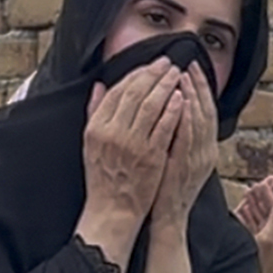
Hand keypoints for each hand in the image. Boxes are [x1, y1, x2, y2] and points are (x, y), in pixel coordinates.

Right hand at [78, 63, 181, 267]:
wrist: (112, 209)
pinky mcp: (151, 156)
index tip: (150, 66)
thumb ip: (95, 112)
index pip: (117, 91)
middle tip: (168, 62)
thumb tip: (101, 86)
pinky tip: (181, 97)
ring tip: (177, 74)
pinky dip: (173, 109)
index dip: (135, 75)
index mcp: (96, 127)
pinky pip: (164, 126)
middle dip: (153, 74)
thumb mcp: (90, 143)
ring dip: (166, 86)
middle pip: (134, 93)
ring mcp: (132, 144)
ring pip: (151, 106)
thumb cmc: (103, 177)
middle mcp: (112, 133)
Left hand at [149, 62, 220, 232]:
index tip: (190, 67)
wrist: (168, 218)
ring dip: (192, 95)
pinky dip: (186, 117)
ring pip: (199, 120)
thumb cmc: (166, 188)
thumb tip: (171, 110)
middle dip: (197, 85)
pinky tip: (180, 101)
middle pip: (206, 110)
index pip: (205, 110)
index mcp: (204, 148)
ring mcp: (198, 159)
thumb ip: (176, 134)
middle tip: (188, 63)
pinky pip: (188, 137)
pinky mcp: (185, 166)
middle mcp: (206, 151)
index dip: (199, 88)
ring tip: (182, 75)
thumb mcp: (175, 157)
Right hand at [237, 173, 272, 272]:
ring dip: (255, 204)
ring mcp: (262, 245)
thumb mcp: (267, 240)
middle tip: (264, 180)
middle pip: (271, 213)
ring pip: (260, 220)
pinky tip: (244, 207)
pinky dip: (248, 216)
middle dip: (266, 197)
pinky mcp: (250, 249)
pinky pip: (251, 228)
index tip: (271, 180)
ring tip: (252, 189)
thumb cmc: (257, 270)